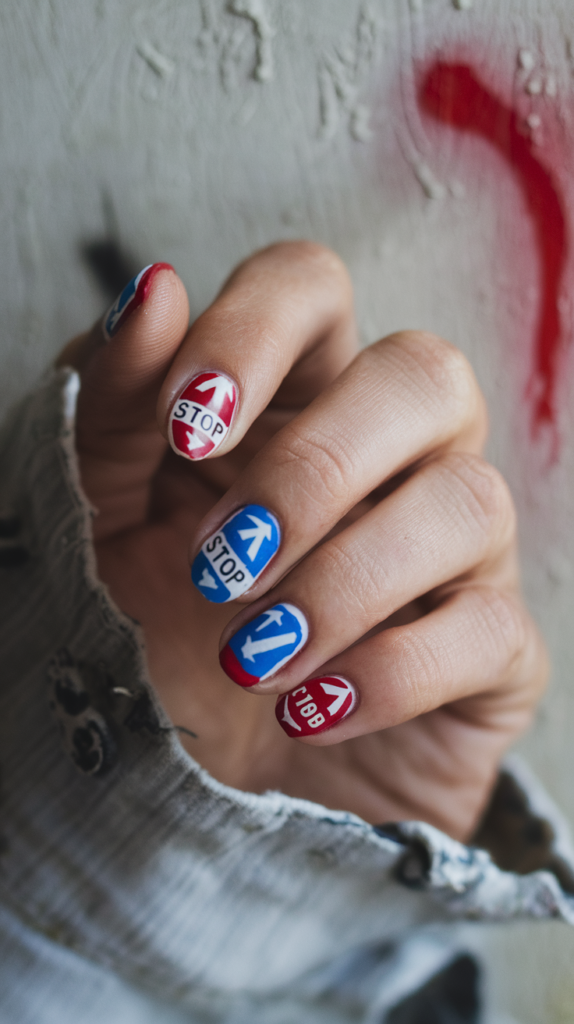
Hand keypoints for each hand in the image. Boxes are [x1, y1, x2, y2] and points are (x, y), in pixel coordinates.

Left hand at [60, 242, 547, 839]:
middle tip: (223, 562)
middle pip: (426, 373)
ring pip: (471, 501)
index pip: (312, 288)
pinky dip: (393, 671)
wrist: (195, 789)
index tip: (186, 428)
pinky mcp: (490, 654)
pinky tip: (309, 710)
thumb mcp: (99, 518)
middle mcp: (388, 460)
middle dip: (316, 466)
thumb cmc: (146, 637)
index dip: (257, 331)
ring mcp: (452, 555)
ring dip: (345, 581)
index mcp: (287, 402)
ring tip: (250, 657)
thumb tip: (154, 288)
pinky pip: (492, 630)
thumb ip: (113, 403)